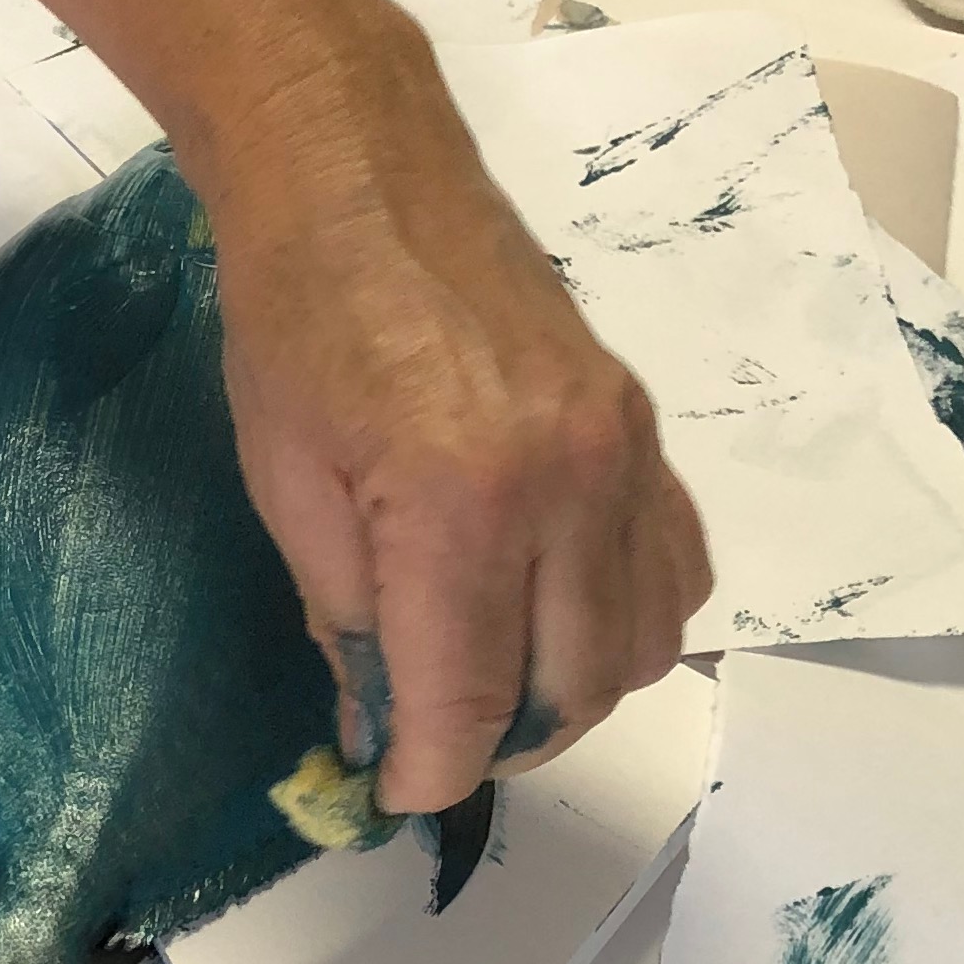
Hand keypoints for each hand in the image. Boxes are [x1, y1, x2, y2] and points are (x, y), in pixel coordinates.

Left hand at [207, 27, 712, 817]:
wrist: (360, 174)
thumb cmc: (296, 321)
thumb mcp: (286, 487)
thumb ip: (348, 623)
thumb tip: (384, 729)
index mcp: (463, 503)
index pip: (472, 699)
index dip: (429, 772)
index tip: (392, 790)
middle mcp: (569, 485)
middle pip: (575, 690)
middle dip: (501, 744)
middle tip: (433, 741)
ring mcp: (623, 455)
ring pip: (642, 646)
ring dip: (571, 694)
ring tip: (491, 684)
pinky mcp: (644, 429)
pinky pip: (676, 571)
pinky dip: (627, 622)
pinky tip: (555, 615)